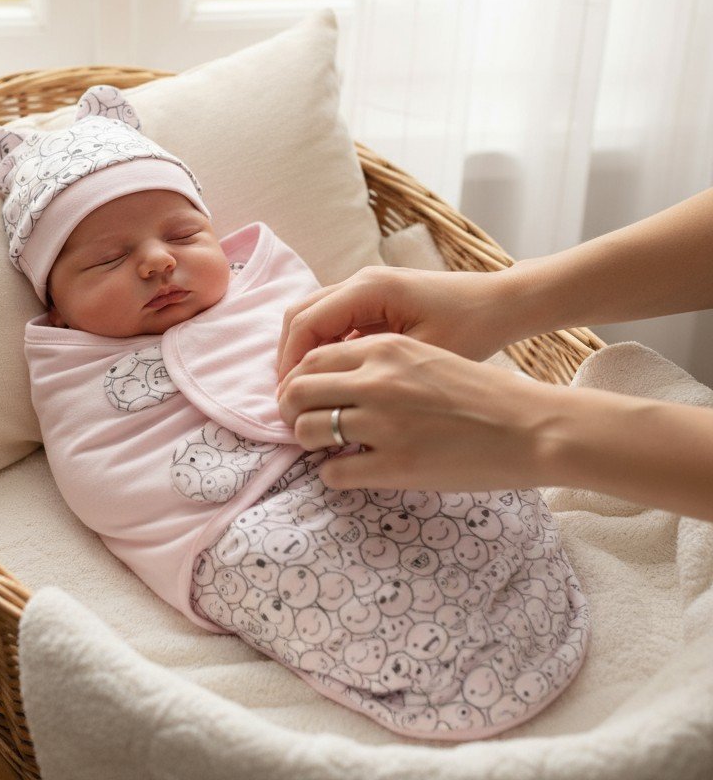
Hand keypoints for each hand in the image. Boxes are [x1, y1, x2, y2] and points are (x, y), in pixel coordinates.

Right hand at [276, 265, 518, 382]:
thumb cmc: (471, 328)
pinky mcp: (372, 300)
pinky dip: (322, 348)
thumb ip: (371, 368)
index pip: (306, 323)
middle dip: (289, 358)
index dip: (290, 363)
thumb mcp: (421, 354)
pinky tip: (331, 380)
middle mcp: (359, 282)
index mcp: (368, 290)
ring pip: (312, 317)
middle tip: (289, 400)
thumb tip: (329, 396)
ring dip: (303, 353)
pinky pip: (333, 321)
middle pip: (299, 315)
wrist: (501, 304)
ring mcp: (364, 288)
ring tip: (306, 394)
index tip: (288, 401)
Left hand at [277, 333, 559, 491]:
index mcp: (385, 349)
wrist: (532, 427)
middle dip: (290, 409)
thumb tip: (338, 381)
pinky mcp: (394, 465)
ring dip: (307, 441)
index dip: (298, 379)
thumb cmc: (485, 393)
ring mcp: (383, 424)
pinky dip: (331, 473)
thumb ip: (382, 363)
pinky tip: (347, 471)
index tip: (302, 395)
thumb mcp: (428, 356)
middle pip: (298, 391)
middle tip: (299, 423)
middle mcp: (377, 381)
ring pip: (308, 430)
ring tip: (322, 448)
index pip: (313, 358)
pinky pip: (333, 471)